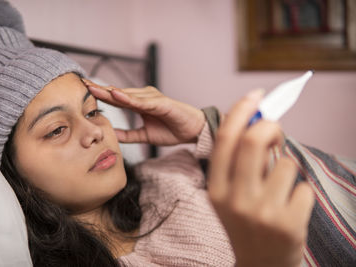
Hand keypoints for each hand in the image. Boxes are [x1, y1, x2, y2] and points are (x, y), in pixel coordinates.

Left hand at [82, 79, 204, 145]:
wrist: (192, 131)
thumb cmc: (172, 130)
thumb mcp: (145, 136)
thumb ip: (129, 135)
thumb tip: (113, 136)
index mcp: (140, 104)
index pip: (117, 99)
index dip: (101, 95)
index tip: (84, 92)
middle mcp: (144, 97)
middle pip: (119, 93)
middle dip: (100, 89)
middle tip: (82, 84)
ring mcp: (152, 98)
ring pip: (128, 95)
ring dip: (110, 92)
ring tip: (94, 88)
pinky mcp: (161, 103)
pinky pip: (142, 101)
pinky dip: (129, 98)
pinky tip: (117, 95)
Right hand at [207, 90, 314, 266]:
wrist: (259, 265)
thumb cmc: (245, 223)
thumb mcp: (229, 195)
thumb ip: (238, 162)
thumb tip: (260, 122)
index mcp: (216, 189)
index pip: (226, 139)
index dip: (241, 111)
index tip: (256, 95)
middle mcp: (235, 200)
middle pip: (255, 140)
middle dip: (271, 126)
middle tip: (276, 131)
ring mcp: (262, 213)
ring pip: (285, 163)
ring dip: (286, 169)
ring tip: (280, 189)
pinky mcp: (289, 224)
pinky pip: (304, 186)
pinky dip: (300, 192)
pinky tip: (290, 208)